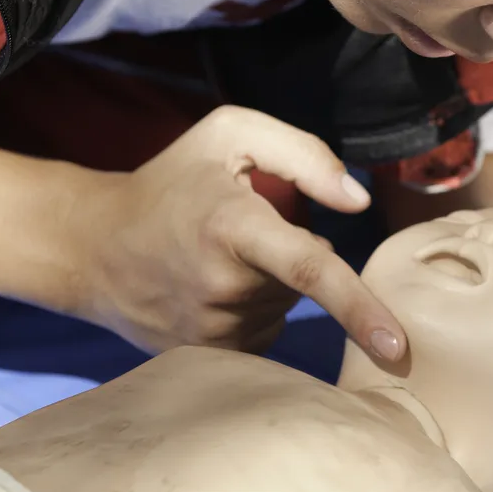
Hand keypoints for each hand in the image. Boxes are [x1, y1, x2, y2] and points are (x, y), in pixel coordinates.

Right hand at [81, 106, 405, 359]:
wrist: (94, 246)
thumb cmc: (171, 184)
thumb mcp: (230, 136)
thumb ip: (302, 154)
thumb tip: (357, 202)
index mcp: (234, 226)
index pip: (310, 267)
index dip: (359, 308)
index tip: (398, 347)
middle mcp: (224, 287)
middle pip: (303, 281)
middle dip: (290, 255)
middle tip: (236, 232)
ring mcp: (212, 330)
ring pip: (282, 307)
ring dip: (268, 283)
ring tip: (215, 259)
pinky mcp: (206, 355)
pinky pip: (262, 333)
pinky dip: (254, 309)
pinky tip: (213, 290)